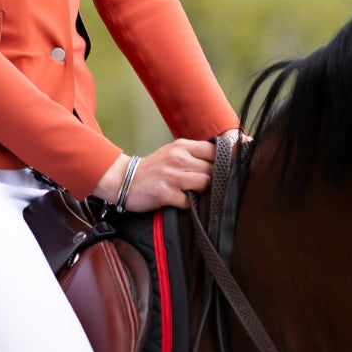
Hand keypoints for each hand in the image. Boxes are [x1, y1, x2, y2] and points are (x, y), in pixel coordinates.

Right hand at [92, 138, 215, 210]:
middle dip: (215, 180)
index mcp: (182, 146)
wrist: (125, 179)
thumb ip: (195, 154)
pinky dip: (189, 205)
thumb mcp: (173, 152)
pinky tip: (182, 202)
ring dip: (203, 192)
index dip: (224, 161)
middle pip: (213, 169)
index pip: (214, 150)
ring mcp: (172, 176)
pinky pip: (189, 202)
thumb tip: (222, 160)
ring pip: (205, 184)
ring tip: (196, 194)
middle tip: (211, 187)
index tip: (226, 170)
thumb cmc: (155, 167)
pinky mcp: (165, 193)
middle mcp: (179, 158)